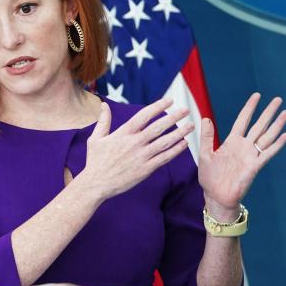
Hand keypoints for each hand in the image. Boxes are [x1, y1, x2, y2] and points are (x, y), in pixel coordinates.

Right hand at [77, 98, 194, 201]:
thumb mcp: (96, 139)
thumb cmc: (95, 161)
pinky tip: (184, 144)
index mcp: (122, 134)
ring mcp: (141, 156)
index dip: (158, 107)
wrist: (96, 184)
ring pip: (164, 142)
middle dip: (174, 117)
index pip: (144, 116)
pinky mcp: (145, 169)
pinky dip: (175, 150)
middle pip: (158, 127)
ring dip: (179, 133)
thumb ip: (103, 121)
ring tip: (190, 125)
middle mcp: (134, 143)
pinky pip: (164, 158)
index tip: (169, 101)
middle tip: (186, 110)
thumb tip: (103, 105)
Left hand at [198, 93, 285, 219]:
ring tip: (285, 113)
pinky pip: (267, 153)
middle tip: (278, 99)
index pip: (243, 120)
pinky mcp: (254, 166)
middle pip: (259, 125)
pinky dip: (277, 144)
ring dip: (276, 125)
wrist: (216, 196)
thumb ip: (207, 136)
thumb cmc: (210, 177)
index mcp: (231, 142)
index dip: (249, 108)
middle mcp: (243, 146)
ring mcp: (250, 155)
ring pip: (266, 136)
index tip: (257, 96)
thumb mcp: (205, 154)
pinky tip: (285, 135)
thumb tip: (206, 118)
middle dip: (268, 112)